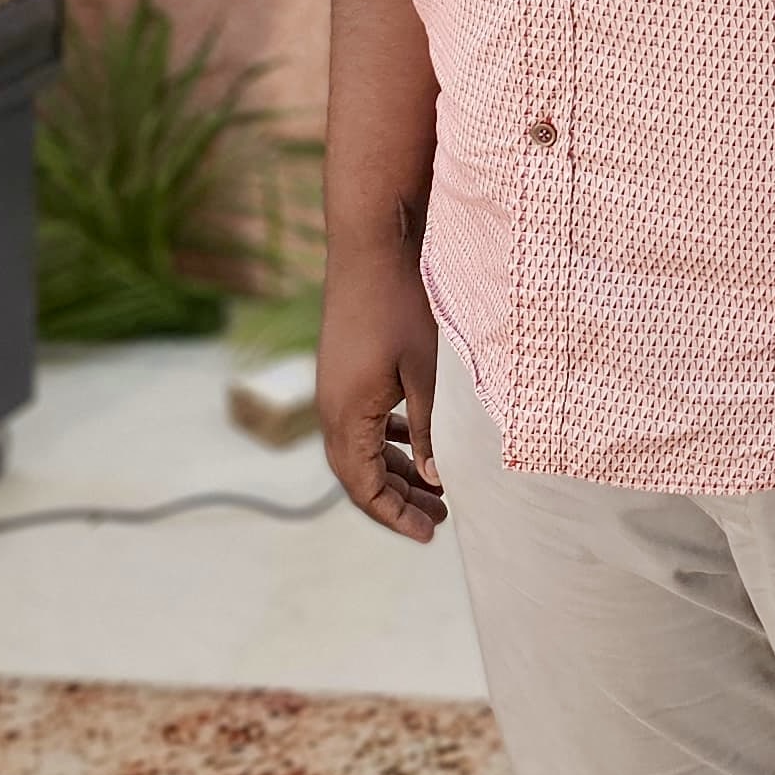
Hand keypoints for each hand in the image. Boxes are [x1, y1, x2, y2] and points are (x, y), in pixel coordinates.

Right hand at [318, 251, 446, 544]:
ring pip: (362, 448)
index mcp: (347, 415)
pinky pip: (362, 421)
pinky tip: (416, 440)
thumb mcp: (427, 372)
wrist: (371, 241)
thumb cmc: (402, 303)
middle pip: (360, 475)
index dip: (395, 516)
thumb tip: (437, 479)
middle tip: (441, 518)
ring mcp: (335, 387)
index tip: (431, 534)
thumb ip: (430, 428)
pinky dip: (388, 439)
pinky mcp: (344, 368)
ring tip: (436, 488)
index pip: (364, 488)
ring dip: (396, 469)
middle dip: (398, 500)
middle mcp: (332, 407)